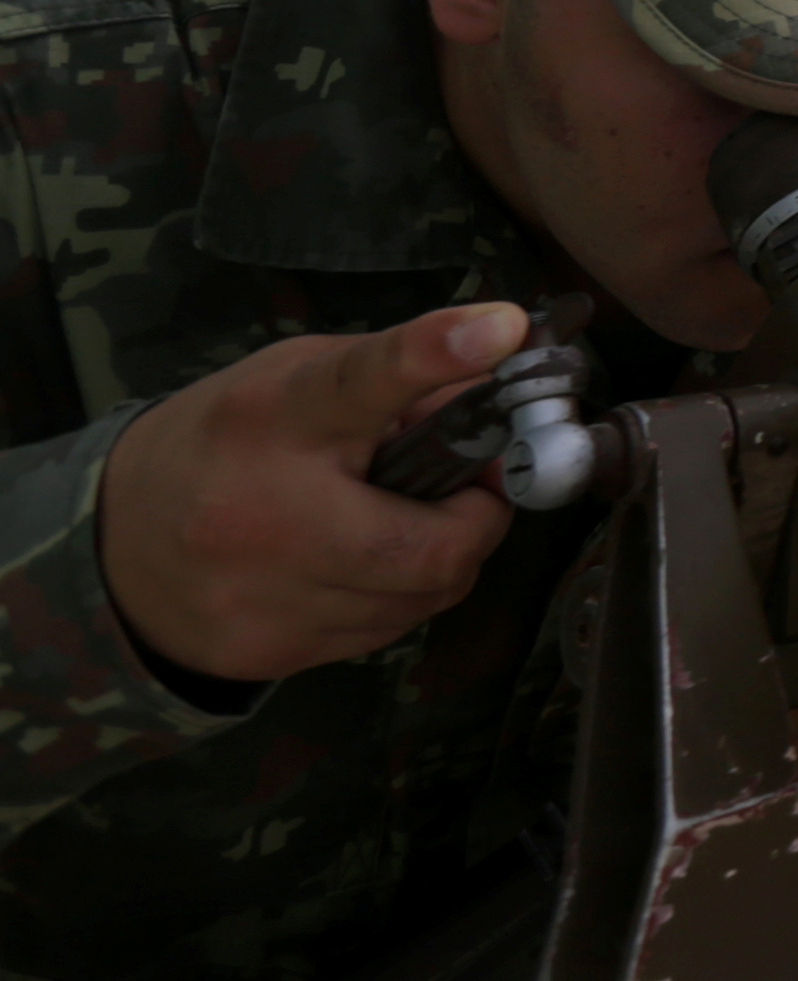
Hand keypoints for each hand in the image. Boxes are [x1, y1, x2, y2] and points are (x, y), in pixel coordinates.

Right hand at [96, 302, 530, 686]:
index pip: (359, 379)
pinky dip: (396, 598)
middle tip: (470, 490)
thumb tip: (500, 395)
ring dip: (440, 559)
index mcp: (276, 415)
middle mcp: (264, 511)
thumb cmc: (229, 443)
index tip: (500, 328)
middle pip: (430, 543)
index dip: (432, 352)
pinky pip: (384, 632)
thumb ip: (398, 381)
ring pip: (422, 597)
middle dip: (478, 520)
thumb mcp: (299, 379)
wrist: (114, 544)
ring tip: (399, 521)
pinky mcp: (266, 652)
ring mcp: (262, 594)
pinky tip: (356, 568)